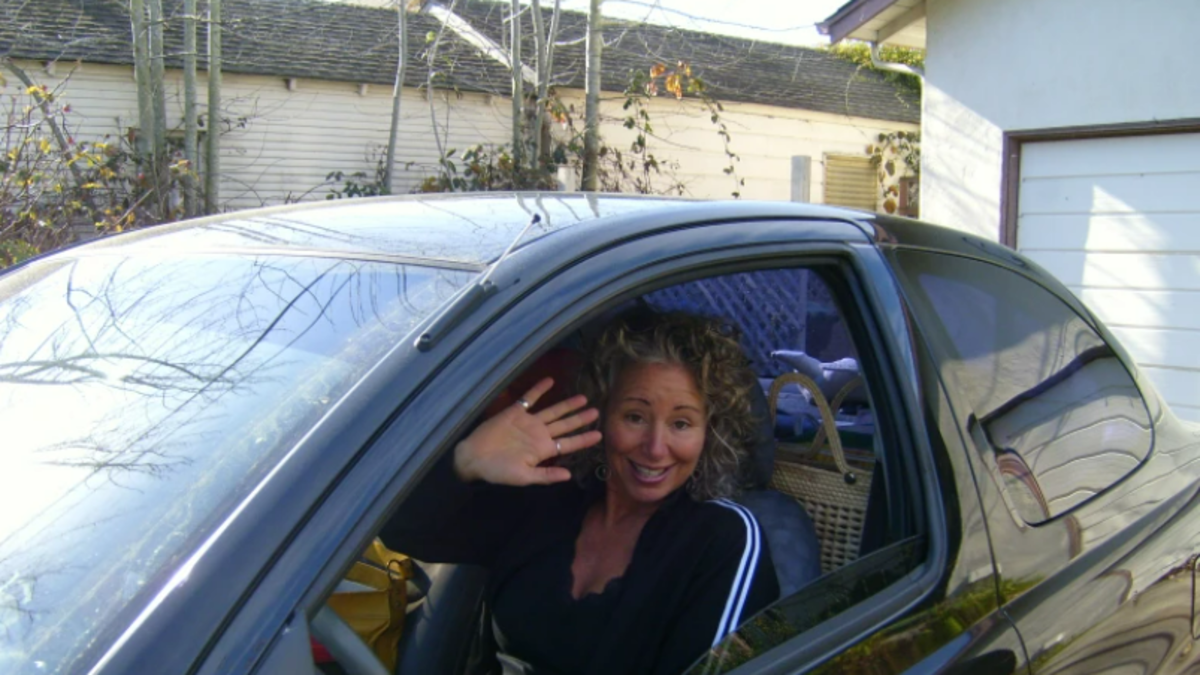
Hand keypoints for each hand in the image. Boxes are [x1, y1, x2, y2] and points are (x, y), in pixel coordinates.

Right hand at [453, 378, 602, 485]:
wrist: (473, 458)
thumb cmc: (497, 471)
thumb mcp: (523, 477)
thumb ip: (545, 475)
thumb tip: (568, 476)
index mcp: (543, 450)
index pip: (568, 444)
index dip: (583, 440)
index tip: (599, 435)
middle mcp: (538, 434)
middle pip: (564, 425)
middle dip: (580, 419)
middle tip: (597, 412)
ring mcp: (528, 422)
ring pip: (552, 411)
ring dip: (566, 405)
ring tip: (582, 398)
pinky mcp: (515, 412)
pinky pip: (530, 398)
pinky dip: (539, 389)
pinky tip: (550, 380)